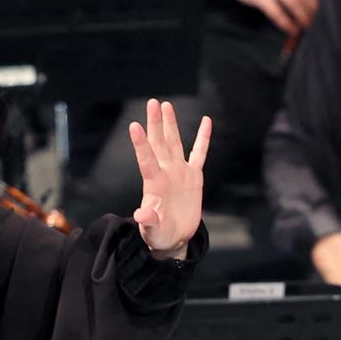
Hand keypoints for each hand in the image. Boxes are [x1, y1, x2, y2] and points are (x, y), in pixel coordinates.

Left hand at [128, 99, 208, 258]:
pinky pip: (200, 153)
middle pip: (159, 143)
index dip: (141, 144)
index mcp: (154, 184)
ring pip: (175, 143)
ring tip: (166, 105)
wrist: (173, 237)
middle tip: (153, 102)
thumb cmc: (159, 235)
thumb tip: (142, 215)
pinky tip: (206, 121)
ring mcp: (179, 172)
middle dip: (156, 123)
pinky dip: (203, 138)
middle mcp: (165, 173)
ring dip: (170, 124)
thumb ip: (148, 222)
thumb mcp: (152, 231)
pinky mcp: (194, 176)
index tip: (134, 125)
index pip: (146, 160)